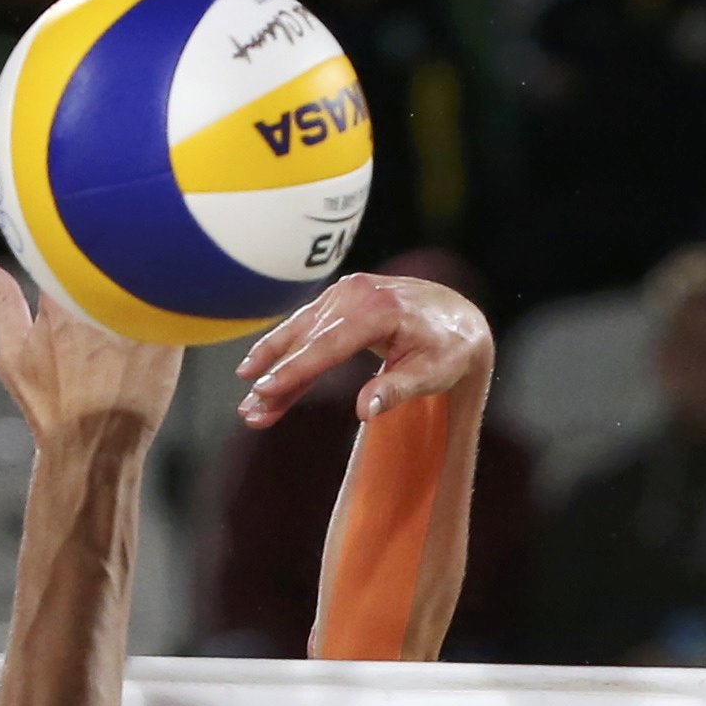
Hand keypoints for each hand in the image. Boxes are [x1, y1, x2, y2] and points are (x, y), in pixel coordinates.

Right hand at [0, 260, 180, 448]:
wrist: (94, 448)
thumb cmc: (49, 406)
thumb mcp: (12, 356)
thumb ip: (1, 303)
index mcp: (60, 299)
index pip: (69, 251)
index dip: (75, 247)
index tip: (80, 246)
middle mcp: (98, 304)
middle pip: (112, 258)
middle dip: (113, 255)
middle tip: (116, 252)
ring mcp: (136, 320)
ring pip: (146, 274)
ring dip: (144, 272)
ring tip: (146, 271)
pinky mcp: (168, 338)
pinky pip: (176, 301)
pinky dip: (173, 297)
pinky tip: (172, 301)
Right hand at [236, 271, 492, 427]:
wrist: (457, 317)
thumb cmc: (448, 350)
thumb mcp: (433, 373)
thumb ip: (398, 390)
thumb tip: (365, 411)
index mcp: (381, 310)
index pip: (329, 346)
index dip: (295, 371)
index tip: (265, 391)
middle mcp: (358, 294)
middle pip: (307, 341)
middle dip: (275, 378)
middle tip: (248, 412)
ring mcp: (345, 293)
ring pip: (299, 335)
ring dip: (271, 369)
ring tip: (248, 404)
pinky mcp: (338, 299)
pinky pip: (305, 330)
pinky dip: (284, 355)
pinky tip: (261, 375)